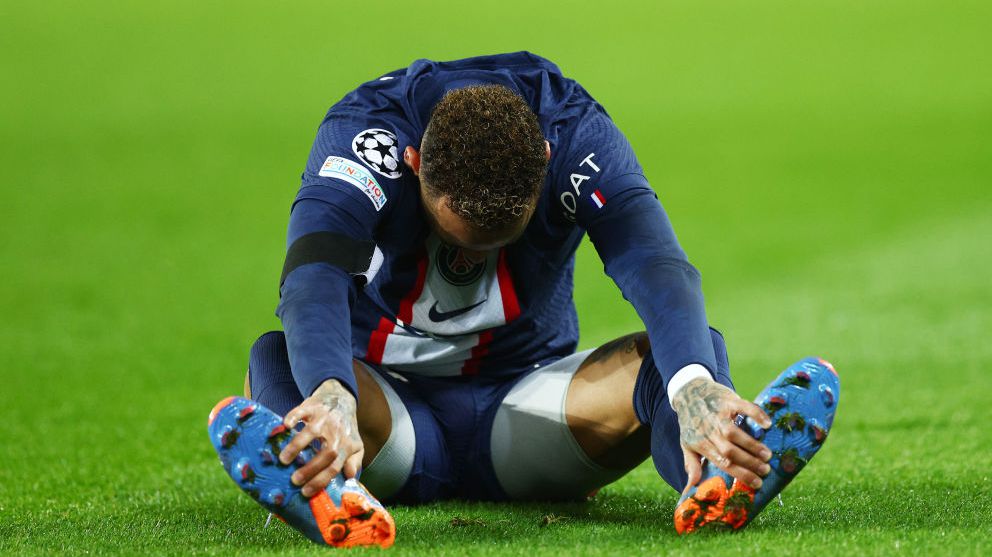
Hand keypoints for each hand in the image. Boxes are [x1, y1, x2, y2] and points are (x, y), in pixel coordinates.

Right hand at [279, 379, 363, 496]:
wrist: (341, 398)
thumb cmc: (345, 427)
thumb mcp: (356, 445)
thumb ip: (354, 462)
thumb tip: (350, 476)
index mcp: (346, 445)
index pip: (335, 467)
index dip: (321, 480)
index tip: (306, 492)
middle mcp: (336, 432)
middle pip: (326, 453)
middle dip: (310, 469)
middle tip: (294, 480)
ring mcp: (324, 418)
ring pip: (312, 432)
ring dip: (296, 447)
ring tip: (283, 460)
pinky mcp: (312, 406)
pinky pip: (301, 411)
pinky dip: (293, 417)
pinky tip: (285, 427)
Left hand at [671, 377, 772, 492]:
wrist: (689, 392)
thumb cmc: (691, 422)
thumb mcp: (687, 444)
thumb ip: (692, 465)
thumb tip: (691, 489)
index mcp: (702, 444)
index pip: (723, 463)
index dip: (741, 474)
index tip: (757, 483)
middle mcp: (710, 431)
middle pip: (730, 451)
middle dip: (749, 463)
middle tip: (766, 470)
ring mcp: (719, 415)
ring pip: (735, 433)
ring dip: (753, 445)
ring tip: (768, 455)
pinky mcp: (728, 400)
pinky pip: (743, 407)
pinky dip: (756, 415)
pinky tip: (768, 424)